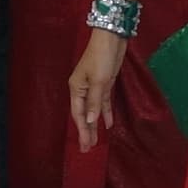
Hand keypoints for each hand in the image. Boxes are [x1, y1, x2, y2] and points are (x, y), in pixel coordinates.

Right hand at [69, 30, 127, 148]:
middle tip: (88, 149)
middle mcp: (82, 89)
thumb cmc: (101, 57)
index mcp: (76, 89)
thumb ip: (94, 102)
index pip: (78, 115)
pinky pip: (103, 102)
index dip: (82, 131)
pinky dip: (105, 112)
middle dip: (86, 132)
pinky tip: (108, 124)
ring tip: (96, 141)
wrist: (111, 38)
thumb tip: (89, 121)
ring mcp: (93, 86)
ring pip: (93, 110)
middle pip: (84, 115)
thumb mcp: (98, 81)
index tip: (85, 146)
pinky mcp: (104, 83)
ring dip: (95, 125)